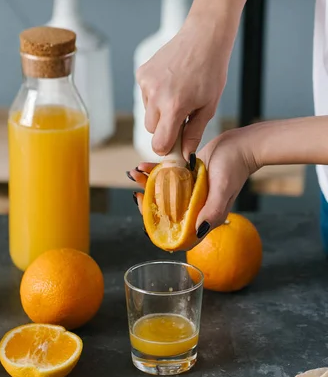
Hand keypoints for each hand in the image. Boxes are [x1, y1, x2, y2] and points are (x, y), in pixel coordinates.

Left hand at [128, 125, 258, 238]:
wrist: (241, 145)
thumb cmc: (235, 168)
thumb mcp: (223, 190)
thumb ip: (212, 211)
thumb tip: (199, 230)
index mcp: (202, 216)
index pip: (176, 231)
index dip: (158, 227)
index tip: (146, 211)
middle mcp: (194, 206)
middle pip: (165, 212)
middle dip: (147, 203)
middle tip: (137, 191)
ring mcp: (189, 192)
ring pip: (162, 193)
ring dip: (146, 184)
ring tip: (135, 173)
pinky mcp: (186, 176)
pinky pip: (166, 176)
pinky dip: (153, 171)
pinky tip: (142, 165)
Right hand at [135, 13, 231, 159]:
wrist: (204, 38)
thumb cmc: (211, 72)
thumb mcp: (208, 107)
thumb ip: (194, 133)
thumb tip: (184, 155)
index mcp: (174, 107)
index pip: (159, 144)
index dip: (167, 148)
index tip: (175, 145)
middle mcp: (156, 96)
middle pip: (151, 130)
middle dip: (164, 128)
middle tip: (182, 116)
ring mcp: (146, 83)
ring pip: (147, 112)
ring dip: (159, 111)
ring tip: (178, 94)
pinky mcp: (142, 73)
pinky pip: (144, 96)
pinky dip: (155, 95)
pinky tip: (170, 83)